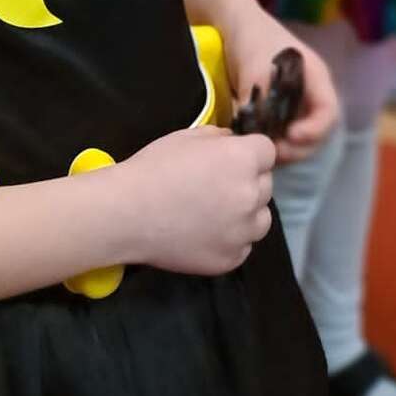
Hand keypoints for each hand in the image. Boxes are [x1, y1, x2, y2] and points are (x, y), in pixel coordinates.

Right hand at [119, 127, 274, 274]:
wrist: (127, 213)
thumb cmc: (155, 167)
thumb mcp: (188, 136)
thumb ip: (219, 137)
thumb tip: (233, 142)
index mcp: (242, 160)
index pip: (267, 152)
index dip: (250, 153)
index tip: (232, 159)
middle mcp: (250, 196)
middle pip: (265, 185)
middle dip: (247, 181)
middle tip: (217, 185)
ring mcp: (242, 232)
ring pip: (261, 219)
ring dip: (246, 213)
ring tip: (215, 212)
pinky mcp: (231, 260)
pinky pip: (244, 246)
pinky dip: (231, 240)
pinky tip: (206, 233)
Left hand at [222, 10, 338, 165]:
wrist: (233, 26)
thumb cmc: (251, 41)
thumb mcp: (254, 71)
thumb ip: (257, 104)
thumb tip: (255, 138)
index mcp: (315, 77)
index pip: (328, 112)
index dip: (314, 130)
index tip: (290, 135)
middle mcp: (311, 93)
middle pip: (318, 132)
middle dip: (299, 147)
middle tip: (274, 152)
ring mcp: (296, 103)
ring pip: (302, 137)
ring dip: (287, 149)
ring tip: (265, 153)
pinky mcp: (280, 111)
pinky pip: (285, 133)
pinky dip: (276, 143)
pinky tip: (258, 146)